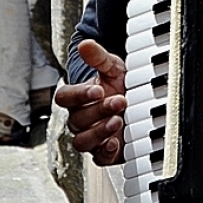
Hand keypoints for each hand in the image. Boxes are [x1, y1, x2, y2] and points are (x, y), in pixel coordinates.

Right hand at [55, 40, 126, 166]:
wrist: (138, 101)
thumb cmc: (119, 83)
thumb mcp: (112, 67)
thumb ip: (98, 57)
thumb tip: (84, 44)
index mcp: (77, 98)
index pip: (64, 98)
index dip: (78, 94)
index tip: (98, 89)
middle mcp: (80, 119)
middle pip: (77, 120)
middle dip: (98, 110)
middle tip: (120, 101)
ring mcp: (91, 136)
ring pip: (83, 141)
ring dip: (99, 132)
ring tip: (119, 120)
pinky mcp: (104, 152)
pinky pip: (98, 158)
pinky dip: (105, 152)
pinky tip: (116, 142)